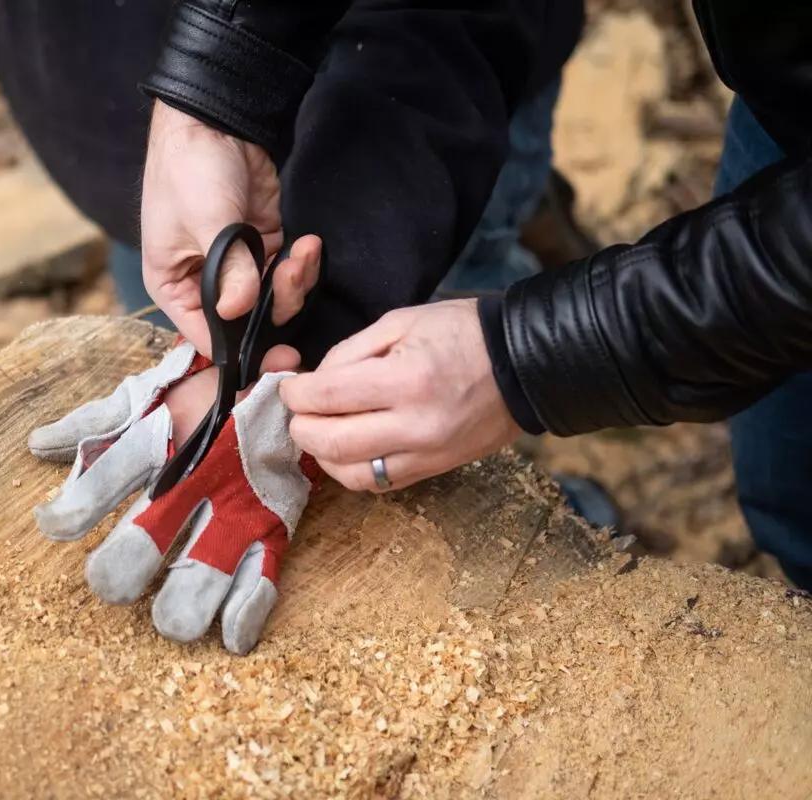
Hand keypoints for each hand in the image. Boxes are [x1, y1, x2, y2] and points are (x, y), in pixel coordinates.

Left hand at [28, 343, 313, 654]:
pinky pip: (261, 580)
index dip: (71, 511)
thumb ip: (94, 423)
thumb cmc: (206, 393)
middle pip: (145, 543)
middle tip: (111, 582)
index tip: (52, 525)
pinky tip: (228, 638)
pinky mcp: (274, 527)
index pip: (104, 479)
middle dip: (118, 574)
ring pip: (202, 577)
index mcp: (162, 437)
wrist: (289, 383)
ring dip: (178, 610)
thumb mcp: (148, 395)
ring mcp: (238, 506)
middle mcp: (197, 476)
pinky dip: (244, 616)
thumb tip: (37, 445)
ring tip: (168, 618)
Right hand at [141, 102, 320, 354]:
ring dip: (294, 284)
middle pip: (245, 325)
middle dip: (276, 312)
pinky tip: (309, 243)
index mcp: (173, 286)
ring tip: (302, 252)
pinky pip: (287, 273)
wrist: (216, 119)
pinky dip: (302, 265)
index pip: (206, 338)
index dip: (240, 353)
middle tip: (294, 284)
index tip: (276, 358)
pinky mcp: (263, 246)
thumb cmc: (190, 168)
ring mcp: (237, 266)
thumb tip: (238, 311)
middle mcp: (203, 284)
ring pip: (273, 302)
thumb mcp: (206, 220)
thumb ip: (227, 268)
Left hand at [279, 299, 521, 491]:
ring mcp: (425, 455)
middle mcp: (414, 426)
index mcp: (405, 380)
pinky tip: (348, 447)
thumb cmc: (463, 334)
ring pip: (350, 474)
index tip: (290, 387)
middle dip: (300, 427)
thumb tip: (314, 381)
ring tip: (319, 430)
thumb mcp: (402, 321)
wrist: (526, 365)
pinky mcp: (434, 470)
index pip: (326, 397)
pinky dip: (352, 469)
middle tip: (298, 411)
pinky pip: (378, 483)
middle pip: (330, 443)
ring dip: (323, 455)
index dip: (295, 394)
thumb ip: (351, 352)